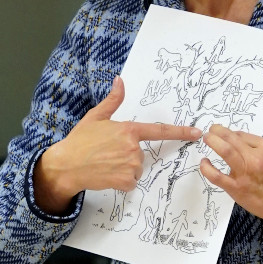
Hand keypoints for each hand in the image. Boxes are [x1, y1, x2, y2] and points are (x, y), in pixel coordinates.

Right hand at [34, 77, 202, 212]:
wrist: (65, 166)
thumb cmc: (79, 141)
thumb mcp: (95, 117)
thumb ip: (113, 101)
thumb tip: (120, 81)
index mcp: (128, 130)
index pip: (159, 130)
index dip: (180, 132)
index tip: (196, 133)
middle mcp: (133, 147)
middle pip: (141, 154)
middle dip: (127, 155)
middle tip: (106, 154)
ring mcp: (131, 165)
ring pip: (136, 169)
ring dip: (124, 169)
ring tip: (105, 164)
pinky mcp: (126, 181)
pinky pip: (131, 182)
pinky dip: (121, 181)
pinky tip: (106, 175)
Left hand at [199, 126, 262, 233]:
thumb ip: (259, 149)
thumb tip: (239, 142)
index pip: (242, 135)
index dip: (230, 132)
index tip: (224, 133)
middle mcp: (255, 158)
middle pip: (231, 138)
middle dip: (217, 132)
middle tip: (211, 131)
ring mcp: (245, 173)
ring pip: (224, 151)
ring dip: (213, 142)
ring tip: (207, 138)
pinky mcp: (237, 188)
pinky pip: (216, 176)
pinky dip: (206, 168)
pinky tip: (204, 163)